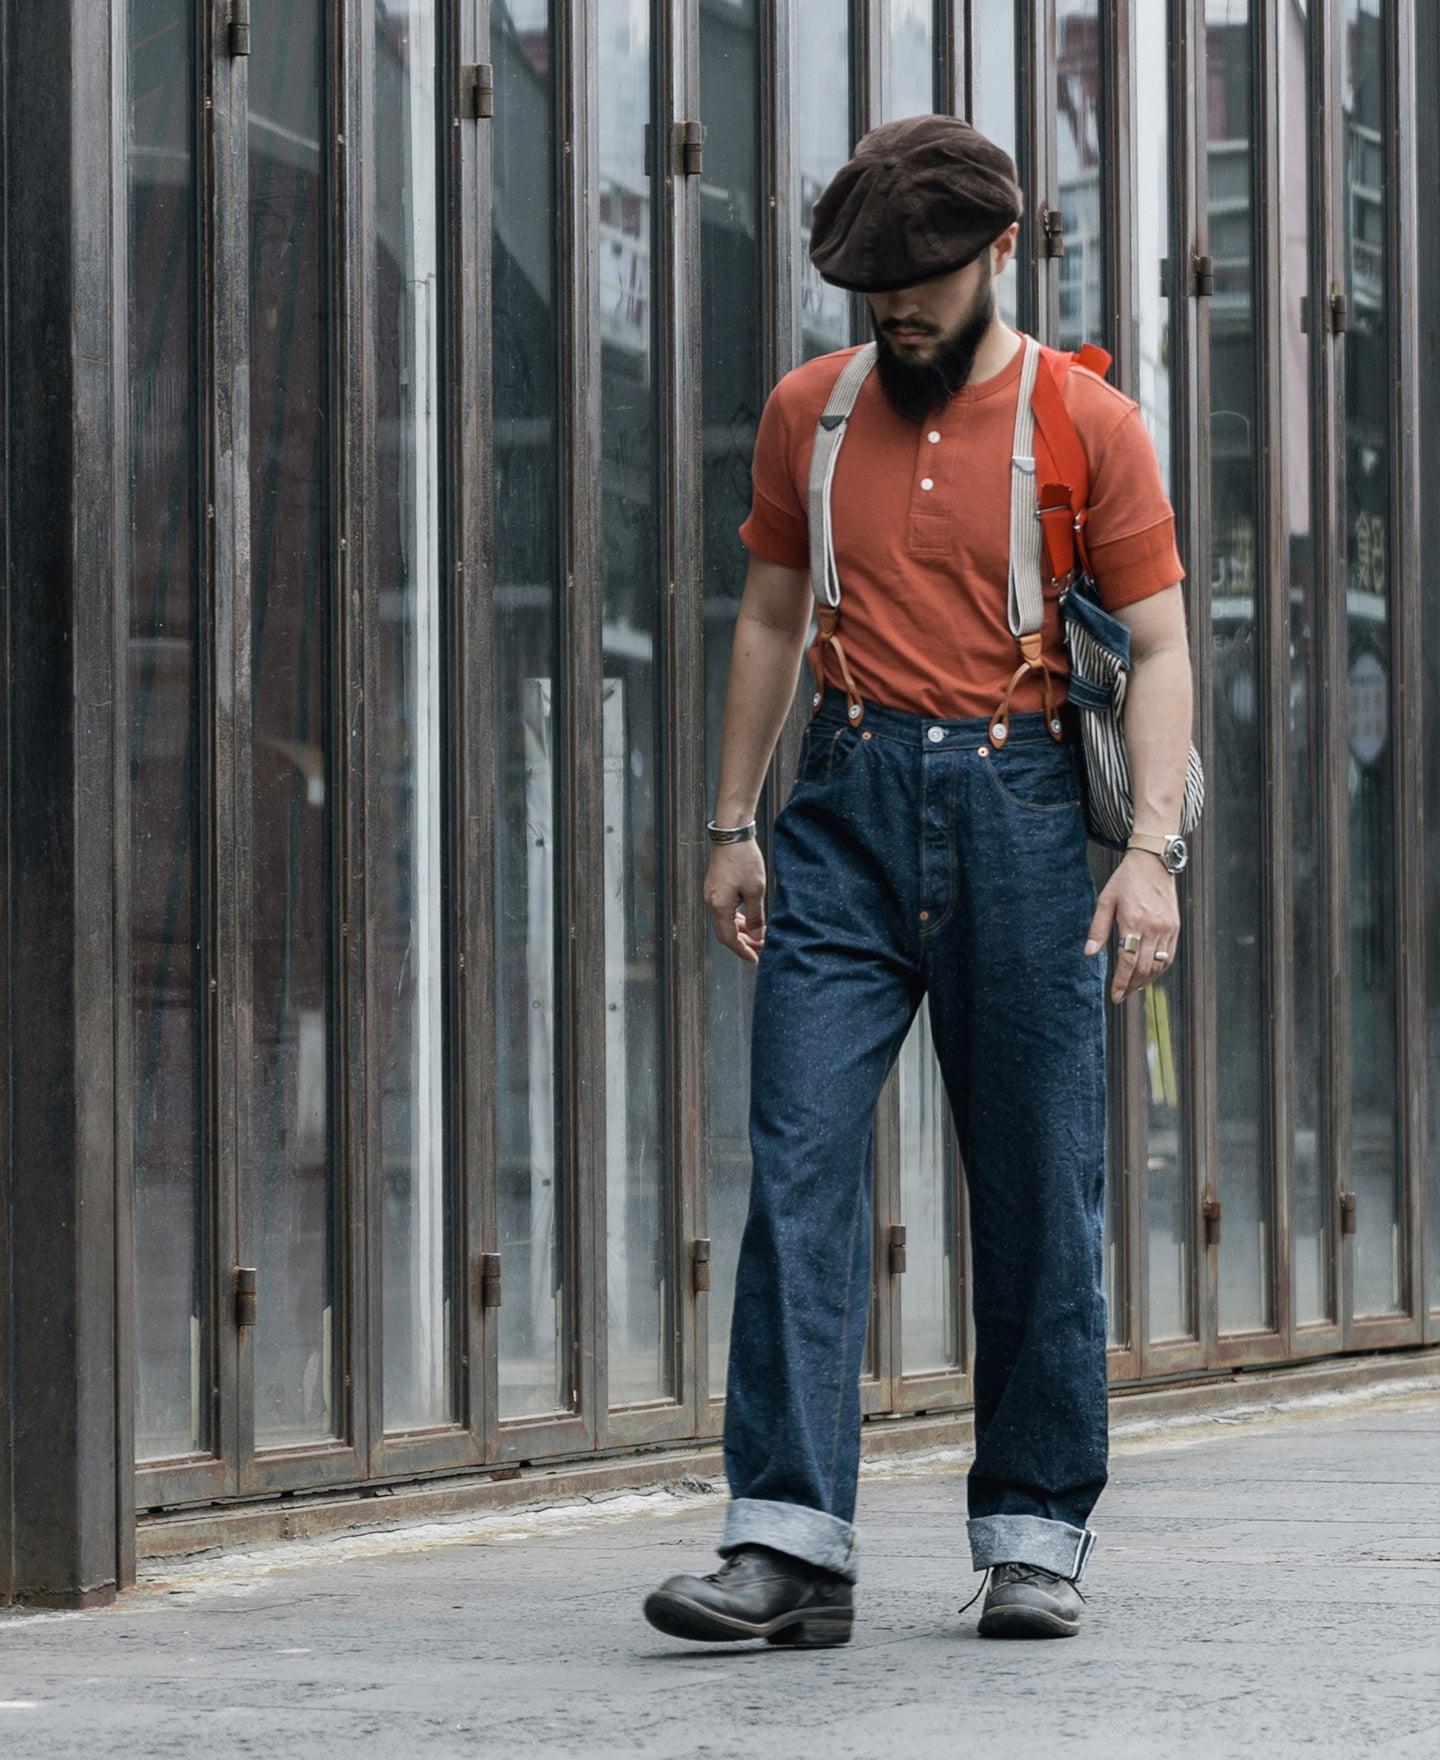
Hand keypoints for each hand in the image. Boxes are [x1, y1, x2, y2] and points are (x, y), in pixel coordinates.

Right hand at [704, 840, 767, 964]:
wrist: (732, 835)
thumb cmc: (745, 861)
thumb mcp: (756, 891)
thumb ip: (756, 916)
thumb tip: (757, 937)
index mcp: (719, 906)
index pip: (729, 938)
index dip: (743, 951)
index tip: (756, 959)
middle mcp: (711, 903)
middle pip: (725, 933)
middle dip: (743, 943)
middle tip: (760, 950)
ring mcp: (711, 895)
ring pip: (725, 922)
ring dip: (741, 931)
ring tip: (758, 936)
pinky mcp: (715, 888)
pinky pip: (724, 911)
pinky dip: (736, 919)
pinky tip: (749, 920)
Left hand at [1084, 850, 1179, 1003]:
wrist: (1154, 862)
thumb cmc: (1125, 881)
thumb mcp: (1105, 900)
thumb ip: (1098, 929)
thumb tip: (1089, 954)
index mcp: (1133, 921)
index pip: (1128, 960)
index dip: (1121, 981)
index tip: (1115, 995)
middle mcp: (1153, 927)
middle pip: (1143, 966)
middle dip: (1132, 985)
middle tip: (1121, 995)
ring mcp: (1166, 928)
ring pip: (1158, 964)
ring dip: (1145, 980)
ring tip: (1132, 987)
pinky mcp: (1174, 927)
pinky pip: (1169, 955)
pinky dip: (1159, 969)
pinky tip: (1148, 975)